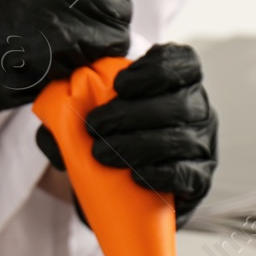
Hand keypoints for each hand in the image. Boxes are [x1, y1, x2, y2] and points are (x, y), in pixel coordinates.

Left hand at [35, 43, 216, 226]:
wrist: (122, 191)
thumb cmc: (108, 139)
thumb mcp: (85, 118)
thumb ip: (68, 112)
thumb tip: (53, 120)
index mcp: (178, 83)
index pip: (182, 63)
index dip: (155, 69)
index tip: (118, 83)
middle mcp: (197, 109)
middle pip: (178, 102)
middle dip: (130, 113)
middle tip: (93, 127)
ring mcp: (202, 144)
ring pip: (180, 138)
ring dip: (137, 145)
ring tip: (102, 154)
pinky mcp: (200, 179)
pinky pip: (188, 174)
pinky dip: (160, 173)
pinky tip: (134, 175)